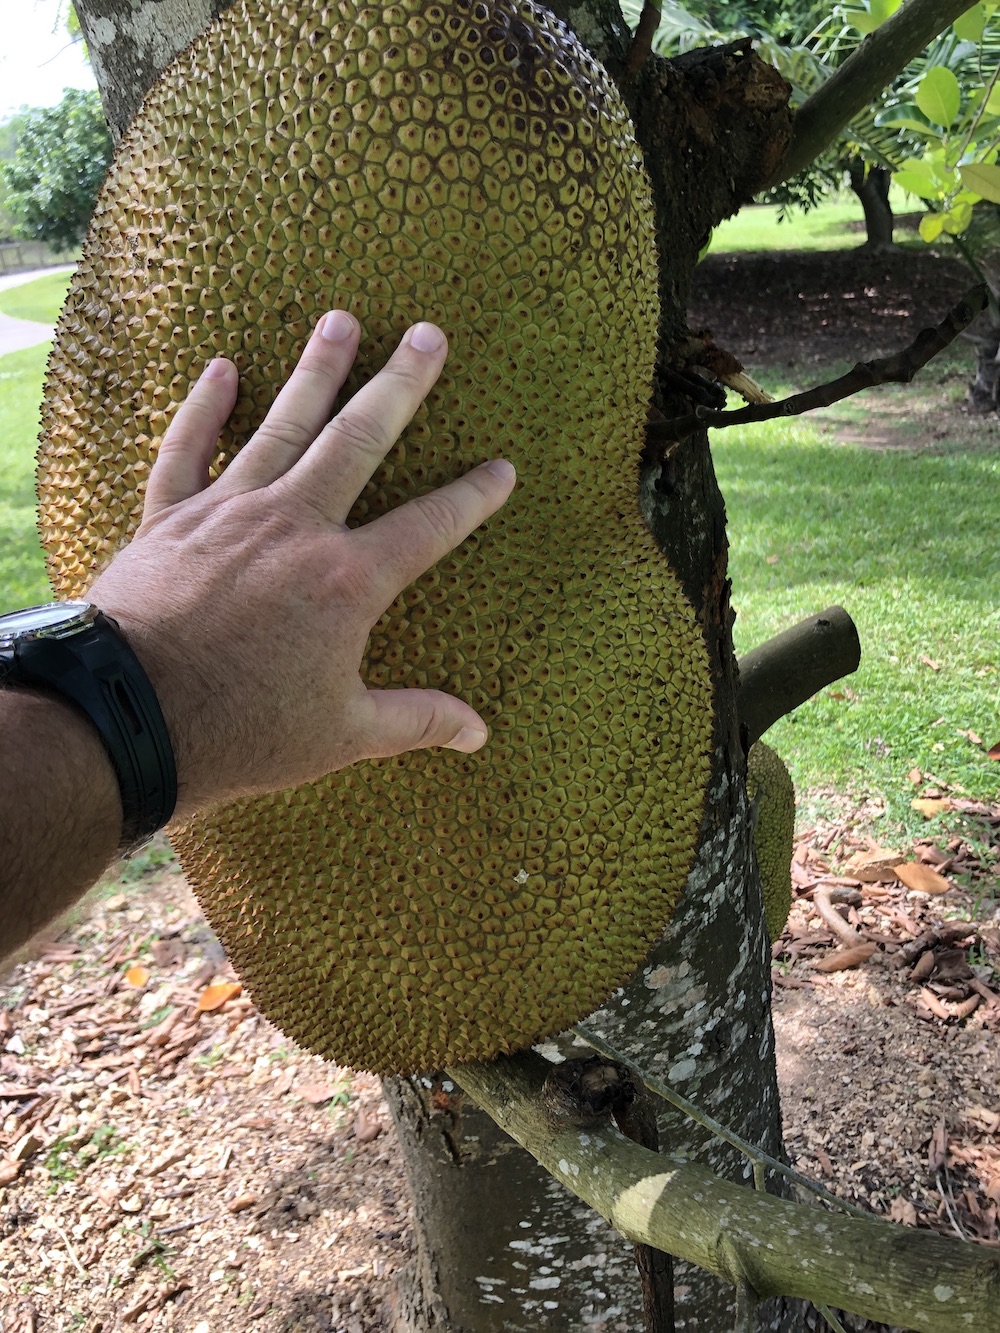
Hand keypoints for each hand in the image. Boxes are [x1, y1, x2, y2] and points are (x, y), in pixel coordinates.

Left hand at [88, 312, 515, 819]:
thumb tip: (478, 733)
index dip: (473, 497)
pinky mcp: (171, 517)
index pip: (429, 527)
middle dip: (400, 385)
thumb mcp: (342, 734)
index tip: (502, 468)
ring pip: (283, 425)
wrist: (129, 718)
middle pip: (360, 441)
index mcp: (348, 581)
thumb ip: (416, 721)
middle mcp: (297, 528)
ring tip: (342, 321)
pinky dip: (203, 407)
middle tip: (427, 334)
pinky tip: (220, 367)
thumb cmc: (241, 731)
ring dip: (315, 371)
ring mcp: (231, 513)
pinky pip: (188, 448)